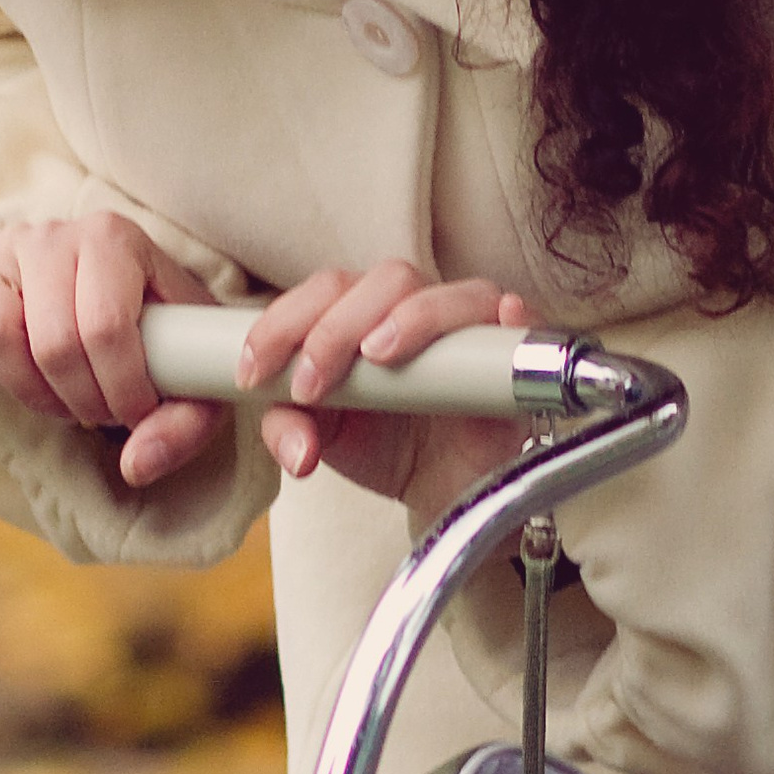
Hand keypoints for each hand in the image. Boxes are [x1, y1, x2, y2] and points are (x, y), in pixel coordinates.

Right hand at [0, 213, 228, 490]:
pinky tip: (8, 369)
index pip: (104, 330)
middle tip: (96, 411)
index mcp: (115, 239)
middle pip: (50, 343)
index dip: (118, 392)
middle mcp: (55, 234)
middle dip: (77, 400)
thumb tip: (136, 465)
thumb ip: (182, 427)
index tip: (133, 413)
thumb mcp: (193, 380)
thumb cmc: (159, 338)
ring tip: (57, 393)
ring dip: (25, 387)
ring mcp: (1, 246)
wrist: (118, 296)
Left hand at [235, 262, 530, 516]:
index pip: (325, 289)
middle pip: (382, 279)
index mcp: (364, 314)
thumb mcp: (323, 438)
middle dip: (334, 327)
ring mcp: (469, 328)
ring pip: (447, 292)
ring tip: (378, 356)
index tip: (255, 373)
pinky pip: (518, 318)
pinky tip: (504, 316)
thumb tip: (296, 446)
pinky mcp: (513, 354)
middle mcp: (417, 309)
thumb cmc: (386, 447)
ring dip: (410, 317)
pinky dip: (509, 312)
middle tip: (309, 385)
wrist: (444, 493)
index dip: (282, 322)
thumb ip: (291, 426)